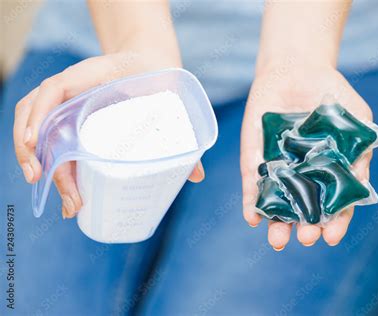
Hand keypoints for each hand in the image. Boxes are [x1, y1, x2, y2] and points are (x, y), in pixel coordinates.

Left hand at [13, 51, 204, 218]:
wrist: (157, 60)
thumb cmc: (158, 95)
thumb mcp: (168, 126)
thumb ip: (177, 151)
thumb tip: (198, 176)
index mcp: (88, 132)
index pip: (66, 161)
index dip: (65, 185)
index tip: (73, 208)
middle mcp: (73, 116)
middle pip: (47, 148)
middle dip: (50, 176)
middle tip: (70, 204)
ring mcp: (69, 98)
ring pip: (34, 125)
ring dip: (27, 152)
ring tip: (38, 176)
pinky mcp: (70, 80)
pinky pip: (43, 99)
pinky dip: (33, 120)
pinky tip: (31, 141)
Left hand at [240, 64, 372, 249]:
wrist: (297, 68)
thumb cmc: (332, 94)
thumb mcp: (357, 119)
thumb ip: (360, 149)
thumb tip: (361, 182)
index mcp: (331, 172)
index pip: (335, 206)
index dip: (335, 223)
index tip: (332, 236)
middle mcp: (304, 176)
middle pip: (305, 211)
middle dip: (305, 227)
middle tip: (307, 237)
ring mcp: (279, 169)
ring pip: (277, 205)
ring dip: (276, 225)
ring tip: (278, 240)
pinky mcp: (255, 157)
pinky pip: (252, 182)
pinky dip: (252, 201)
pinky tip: (252, 217)